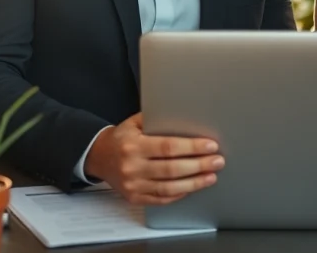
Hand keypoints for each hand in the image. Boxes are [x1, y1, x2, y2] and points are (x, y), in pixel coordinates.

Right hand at [85, 113, 224, 204]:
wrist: (98, 156)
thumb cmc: (121, 138)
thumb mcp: (134, 123)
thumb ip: (156, 120)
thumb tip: (186, 117)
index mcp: (133, 145)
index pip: (168, 147)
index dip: (192, 148)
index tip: (210, 146)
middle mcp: (132, 167)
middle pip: (172, 169)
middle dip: (199, 165)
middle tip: (218, 161)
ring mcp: (133, 185)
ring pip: (169, 187)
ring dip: (194, 183)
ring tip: (211, 176)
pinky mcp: (134, 197)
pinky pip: (161, 199)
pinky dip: (179, 193)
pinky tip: (192, 187)